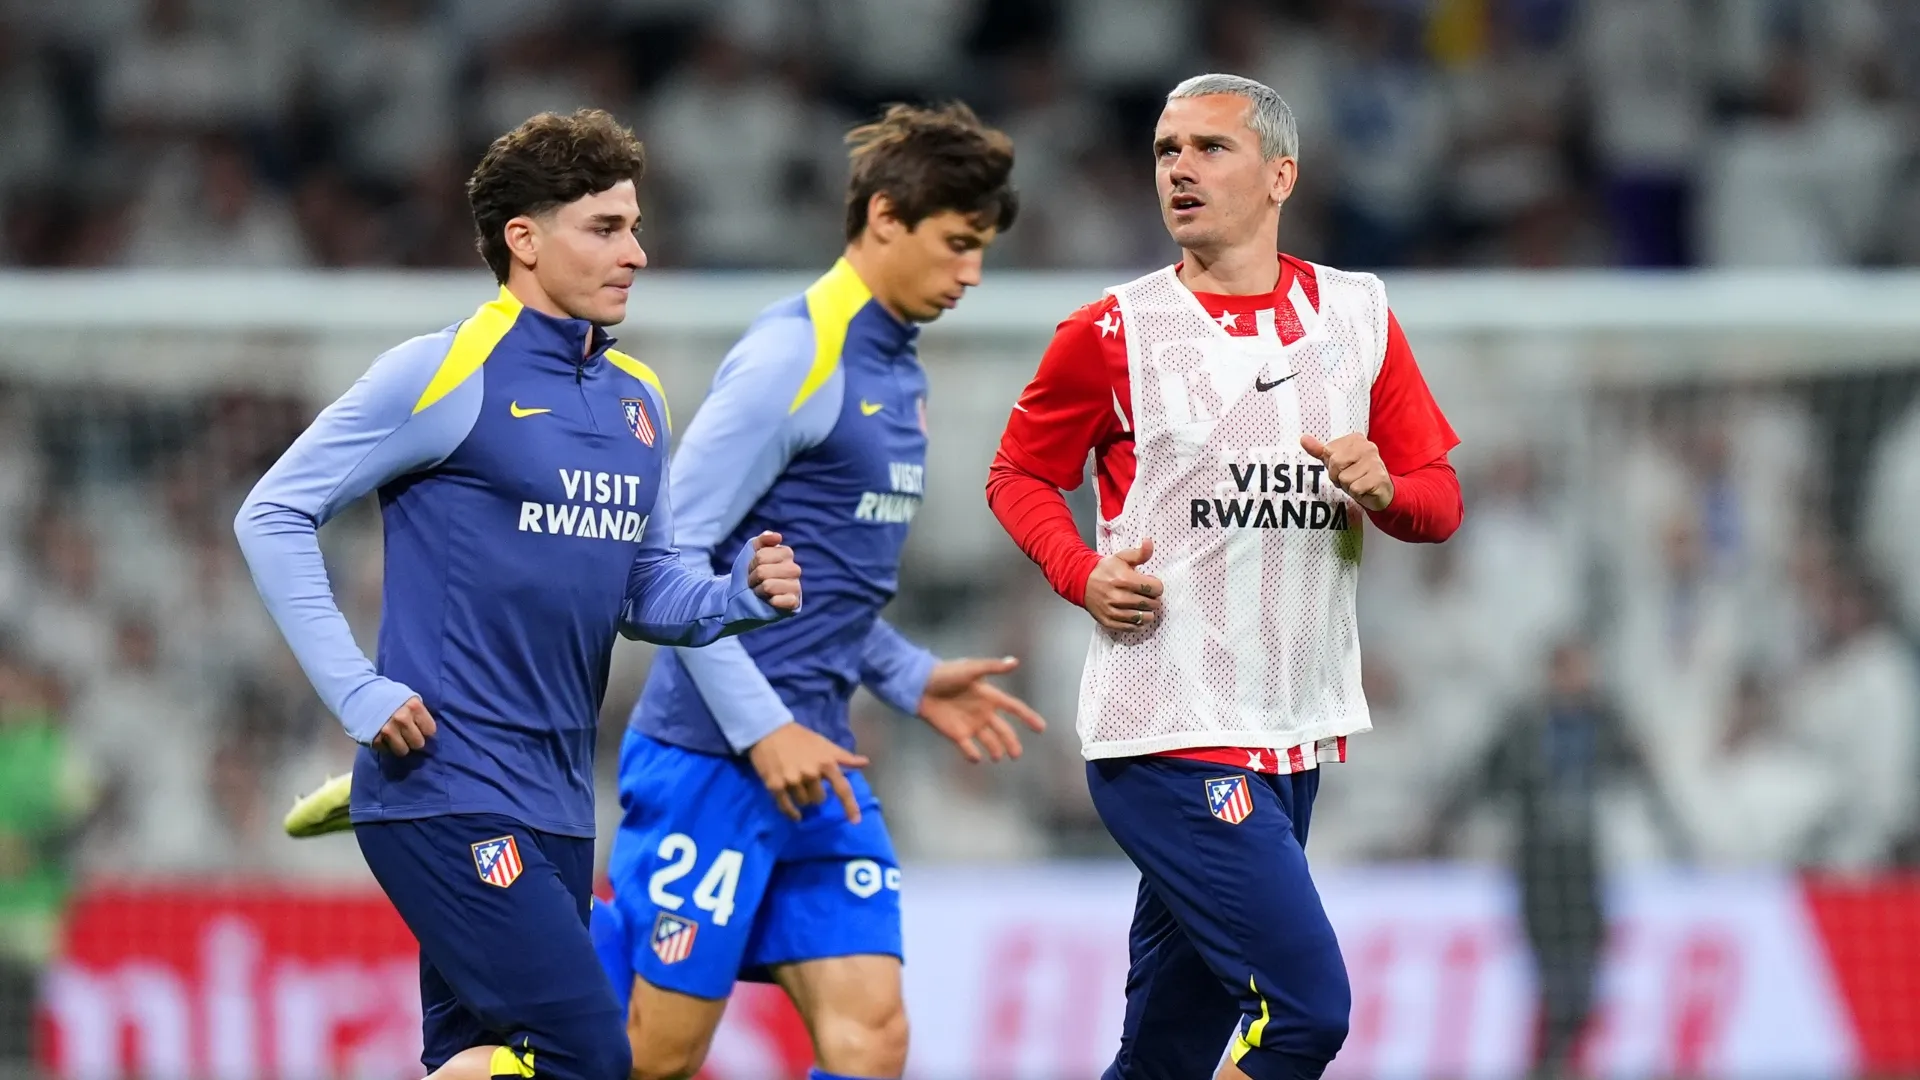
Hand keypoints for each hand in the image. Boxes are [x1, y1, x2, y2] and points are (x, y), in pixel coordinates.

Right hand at [375, 696, 436, 756]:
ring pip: (403, 751)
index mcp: (413, 706)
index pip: (430, 730)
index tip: (420, 729)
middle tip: (407, 734)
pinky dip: (387, 746)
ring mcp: (387, 729)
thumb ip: (418, 712)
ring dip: (401, 746)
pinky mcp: (375, 739)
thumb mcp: (408, 697)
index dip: (425, 731)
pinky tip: (384, 737)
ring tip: (396, 737)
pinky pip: (387, 751)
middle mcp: (402, 718)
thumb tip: (429, 730)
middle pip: (418, 743)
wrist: (361, 694)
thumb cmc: (389, 696)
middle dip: (414, 740)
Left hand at [746, 531, 800, 610]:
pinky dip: (770, 602)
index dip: (752, 564)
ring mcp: (796, 586)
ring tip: (761, 591)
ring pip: (768, 586)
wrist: (748, 596)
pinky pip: (780, 601)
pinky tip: (770, 601)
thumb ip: (762, 540)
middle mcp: (794, 569)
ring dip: (758, 591)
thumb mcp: (752, 552)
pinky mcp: (794, 603)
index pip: (761, 556)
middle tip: (755, 582)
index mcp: (786, 554)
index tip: (752, 569)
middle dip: (753, 578)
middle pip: (762, 572)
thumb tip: (777, 536)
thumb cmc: (752, 572)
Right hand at [747, 722, 869, 822]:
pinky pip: (786, 807)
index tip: (855, 821)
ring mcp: (792, 780)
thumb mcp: (824, 744)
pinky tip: (795, 815)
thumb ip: (844, 757)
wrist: (768, 730)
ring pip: (804, 802)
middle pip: (819, 799)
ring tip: (796, 786)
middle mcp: (811, 773)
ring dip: (802, 798)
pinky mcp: (775, 785)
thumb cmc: (799, 737)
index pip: (842, 788)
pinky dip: (791, 813)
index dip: (850, 806)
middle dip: (816, 794)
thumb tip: (865, 762)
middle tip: (808, 783)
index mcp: (826, 763)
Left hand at [917, 656, 1047, 762]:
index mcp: (989, 696)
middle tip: (1016, 755)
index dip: (1028, 717)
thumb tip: (1015, 662)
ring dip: (995, 750)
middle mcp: (983, 712)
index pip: (1014, 708)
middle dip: (1012, 743)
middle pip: (1004, 731)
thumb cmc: (946, 673)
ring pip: (989, 742)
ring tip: (998, 757)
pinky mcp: (956, 734)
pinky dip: (973, 754)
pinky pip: (968, 748)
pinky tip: (976, 758)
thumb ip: (992, 668)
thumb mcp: (970, 669)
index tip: (1041, 728)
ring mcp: (970, 724)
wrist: (920, 685)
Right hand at [1084, 538, 1162, 630]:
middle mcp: (1118, 597)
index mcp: (1124, 579)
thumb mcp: (1122, 557)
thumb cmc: (1105, 570)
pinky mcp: (1109, 621)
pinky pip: (1132, 628)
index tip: (1151, 584)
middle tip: (1147, 595)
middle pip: (1151, 604)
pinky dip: (1138, 623)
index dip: (1157, 585)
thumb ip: (1139, 553)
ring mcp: (1113, 611)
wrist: (1081, 581)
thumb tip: (1149, 542)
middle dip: (1153, 599)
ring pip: (1144, 617)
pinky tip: (1136, 615)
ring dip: (1148, 612)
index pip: (1155, 588)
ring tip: (1143, 605)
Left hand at [1300, 433, 1393, 511]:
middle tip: (1349, 478)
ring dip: (1347, 486)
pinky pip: (1354, 488)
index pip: (1329, 451)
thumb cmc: (1357, 474)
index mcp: (1355, 439)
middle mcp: (1367, 446)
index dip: (1331, 465)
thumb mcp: (1337, 461)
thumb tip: (1303, 439)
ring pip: (1344, 477)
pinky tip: (1364, 489)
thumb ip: (1320, 451)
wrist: (1381, 491)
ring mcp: (1375, 461)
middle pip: (1335, 463)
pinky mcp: (1378, 477)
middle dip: (1337, 476)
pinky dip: (1356, 493)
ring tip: (1357, 483)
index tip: (1343, 468)